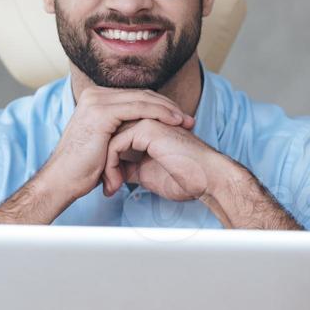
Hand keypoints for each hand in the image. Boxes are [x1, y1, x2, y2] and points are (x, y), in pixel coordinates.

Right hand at [42, 87, 193, 205]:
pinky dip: (159, 114)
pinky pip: (139, 109)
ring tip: (185, 121)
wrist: (62, 181)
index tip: (179, 119)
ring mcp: (96, 102)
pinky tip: (173, 122)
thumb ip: (120, 133)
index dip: (159, 106)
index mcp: (94, 100)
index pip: (134, 97)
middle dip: (167, 106)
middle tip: (188, 119)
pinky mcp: (101, 112)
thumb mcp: (105, 145)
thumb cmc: (82, 170)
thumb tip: (142, 135)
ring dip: (168, 109)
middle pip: (140, 95)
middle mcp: (94, 96)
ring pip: (142, 99)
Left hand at [101, 118, 224, 202]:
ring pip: (109, 140)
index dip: (107, 163)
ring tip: (111, 188)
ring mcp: (146, 121)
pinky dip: (111, 165)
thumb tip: (114, 173)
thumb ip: (130, 168)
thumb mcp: (147, 173)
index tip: (106, 185)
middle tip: (105, 188)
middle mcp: (144, 121)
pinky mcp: (147, 128)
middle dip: (103, 165)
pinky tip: (117, 182)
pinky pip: (116, 144)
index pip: (114, 140)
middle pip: (109, 138)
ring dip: (106, 167)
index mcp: (146, 130)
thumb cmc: (184, 178)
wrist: (206, 178)